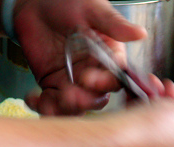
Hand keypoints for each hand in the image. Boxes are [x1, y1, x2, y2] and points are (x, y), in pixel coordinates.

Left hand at [11, 0, 146, 114]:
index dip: (103, 83)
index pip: (114, 78)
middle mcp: (94, 72)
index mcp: (109, 56)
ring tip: (48, 100)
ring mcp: (73, 82)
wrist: (33, 2)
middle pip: (96, 98)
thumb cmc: (66, 1)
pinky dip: (43, 107)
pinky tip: (33, 99)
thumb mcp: (91, 9)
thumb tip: (140, 34)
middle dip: (84, 101)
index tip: (87, 78)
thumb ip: (113, 24)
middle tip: (69, 95)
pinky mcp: (52, 86)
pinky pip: (52, 104)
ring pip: (75, 107)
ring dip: (64, 109)